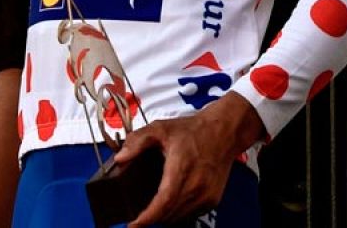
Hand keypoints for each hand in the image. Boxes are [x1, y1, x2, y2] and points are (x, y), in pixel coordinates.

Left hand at [115, 93, 264, 227]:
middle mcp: (197, 185)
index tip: (134, 224)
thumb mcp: (161, 128)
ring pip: (179, 217)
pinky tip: (170, 204)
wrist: (225, 130)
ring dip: (164, 217)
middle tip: (137, 216)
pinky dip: (178, 214)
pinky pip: (191, 215)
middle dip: (151, 218)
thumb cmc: (195, 130)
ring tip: (152, 210)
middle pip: (169, 214)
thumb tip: (120, 158)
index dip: (147, 218)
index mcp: (182, 168)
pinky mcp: (213, 200)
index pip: (164, 202)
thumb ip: (137, 141)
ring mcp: (207, 195)